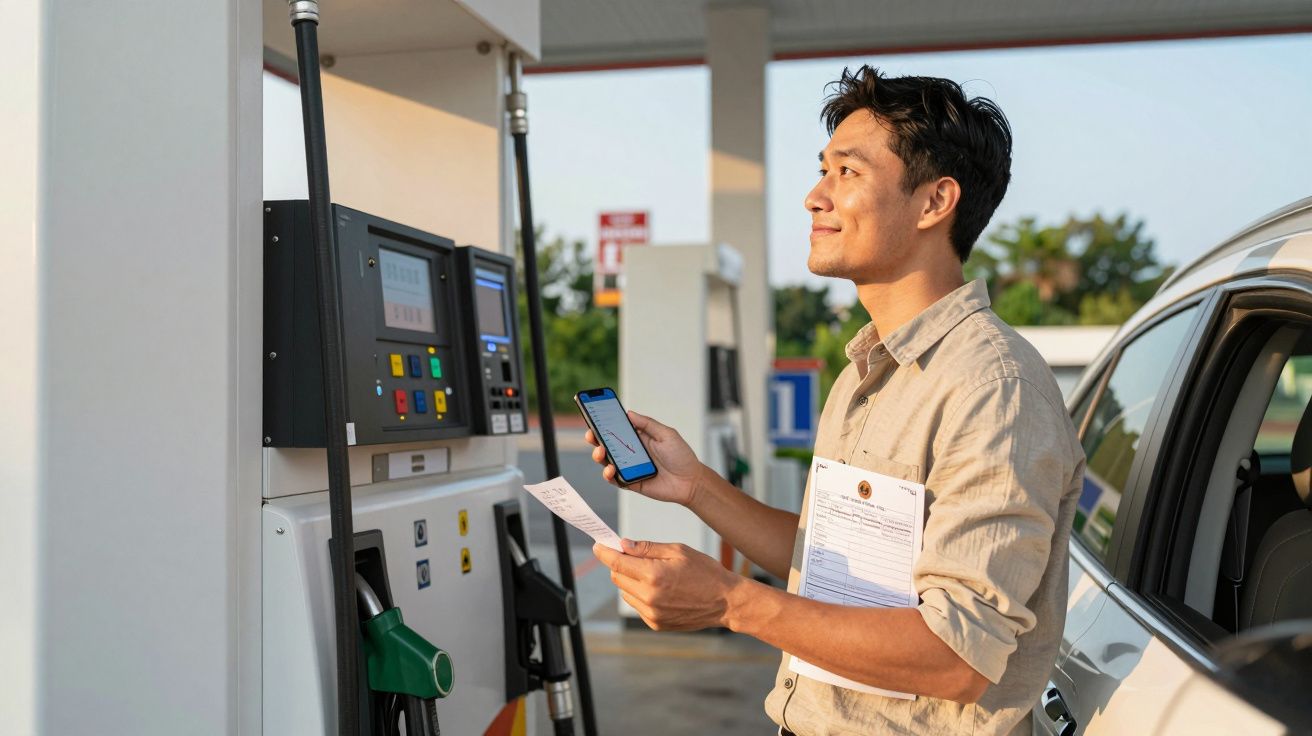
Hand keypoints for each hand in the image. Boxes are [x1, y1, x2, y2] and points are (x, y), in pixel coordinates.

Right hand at [585, 410, 704, 506]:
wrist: (690, 482)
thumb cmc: (681, 456)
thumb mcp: (667, 434)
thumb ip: (648, 424)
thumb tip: (629, 413)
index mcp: (639, 438)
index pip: (617, 429)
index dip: (604, 423)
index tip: (593, 415)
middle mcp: (631, 452)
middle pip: (607, 444)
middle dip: (595, 439)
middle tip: (591, 435)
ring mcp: (630, 468)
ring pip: (607, 461)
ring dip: (599, 456)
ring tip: (601, 452)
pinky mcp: (631, 482)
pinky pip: (615, 479)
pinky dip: (609, 475)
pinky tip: (610, 470)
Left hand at [593, 540, 743, 630]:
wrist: (726, 602)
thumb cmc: (706, 572)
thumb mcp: (678, 550)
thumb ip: (646, 548)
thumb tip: (623, 545)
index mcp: (654, 575)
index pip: (616, 562)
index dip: (604, 552)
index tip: (598, 546)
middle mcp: (649, 597)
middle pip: (617, 577)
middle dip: (620, 564)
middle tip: (630, 555)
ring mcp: (651, 614)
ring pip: (625, 592)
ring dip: (630, 580)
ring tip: (652, 574)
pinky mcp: (655, 624)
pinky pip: (637, 605)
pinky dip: (640, 595)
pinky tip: (660, 589)